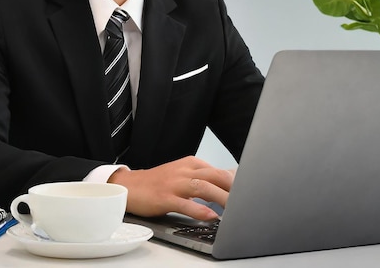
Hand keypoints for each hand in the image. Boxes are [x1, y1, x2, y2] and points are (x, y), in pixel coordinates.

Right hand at [108, 156, 235, 219]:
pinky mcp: (164, 198)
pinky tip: (210, 215)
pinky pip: (184, 203)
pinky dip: (199, 209)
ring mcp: (174, 184)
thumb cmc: (159, 182)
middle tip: (247, 200)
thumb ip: (204, 178)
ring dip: (221, 198)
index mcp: (190, 164)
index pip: (218, 170)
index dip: (235, 182)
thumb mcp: (183, 174)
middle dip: (233, 188)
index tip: (250, 191)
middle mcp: (184, 171)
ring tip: (234, 209)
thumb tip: (230, 182)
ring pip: (202, 187)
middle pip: (214, 176)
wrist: (130, 185)